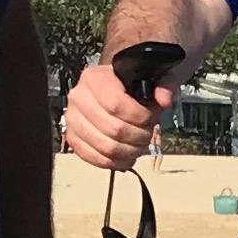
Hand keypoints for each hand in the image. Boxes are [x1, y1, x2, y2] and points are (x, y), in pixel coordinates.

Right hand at [61, 55, 170, 170]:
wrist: (113, 87)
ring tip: (140, 146)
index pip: (116, 105)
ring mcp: (73, 119)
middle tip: (149, 134)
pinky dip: (115, 162)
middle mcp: (79, 97)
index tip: (152, 119)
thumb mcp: (153, 74)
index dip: (140, 117)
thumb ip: (164, 83)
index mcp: (95, 78)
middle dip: (138, 137)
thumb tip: (164, 100)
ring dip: (130, 152)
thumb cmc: (132, 83)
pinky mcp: (73, 138)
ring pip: (105, 147)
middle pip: (113, 129)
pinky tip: (128, 157)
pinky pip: (94, 158)